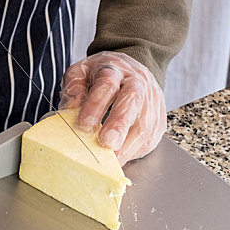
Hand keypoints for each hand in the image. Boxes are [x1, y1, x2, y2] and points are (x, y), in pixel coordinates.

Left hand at [59, 51, 166, 165]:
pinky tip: (121, 158)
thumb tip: (70, 109)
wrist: (129, 69)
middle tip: (106, 143)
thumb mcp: (80, 72)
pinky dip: (135, 151)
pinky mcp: (159, 118)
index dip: (95, 105)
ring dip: (128, 144)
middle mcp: (136, 82)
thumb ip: (74, 89)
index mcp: (114, 69)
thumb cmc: (100, 75)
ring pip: (145, 122)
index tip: (83, 125)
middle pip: (131, 101)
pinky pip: (151, 137)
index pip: (106, 84)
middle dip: (119, 124)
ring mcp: (152, 100)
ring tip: (111, 160)